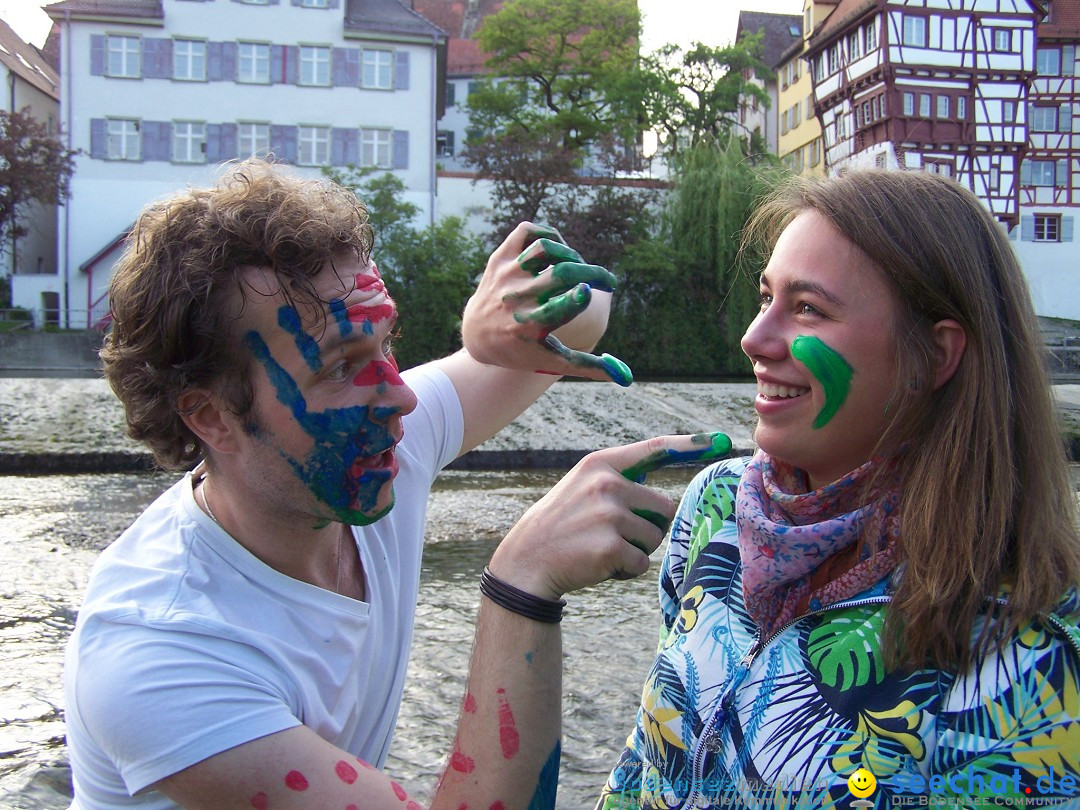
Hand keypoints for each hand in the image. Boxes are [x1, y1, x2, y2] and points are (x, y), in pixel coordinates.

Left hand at [461, 222, 632, 385]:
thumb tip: (628, 378)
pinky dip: (547, 235)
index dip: (576, 298)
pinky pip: (526, 232)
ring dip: (570, 254)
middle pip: (560, 274)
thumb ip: (590, 368)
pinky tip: (557, 252)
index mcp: (529, 326)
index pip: (555, 308)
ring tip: (577, 269)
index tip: (589, 292)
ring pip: (544, 248)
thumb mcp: (553, 360)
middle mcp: (516, 298)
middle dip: (591, 273)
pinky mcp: (499, 257)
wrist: (476, 334)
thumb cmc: (522, 349)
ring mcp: (506, 275)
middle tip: (607, 281)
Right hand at [489, 433, 731, 599]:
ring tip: (602, 548)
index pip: (654, 449)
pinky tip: (598, 564)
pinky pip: (642, 562)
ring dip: (637, 550)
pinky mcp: (611, 547)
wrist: (526, 560)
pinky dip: (625, 570)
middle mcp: (607, 484)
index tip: (720, 440)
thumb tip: (662, 491)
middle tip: (613, 535)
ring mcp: (608, 515)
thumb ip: (618, 481)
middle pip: (664, 506)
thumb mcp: (582, 487)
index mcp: (601, 464)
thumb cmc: (562, 525)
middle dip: (648, 526)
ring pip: (656, 537)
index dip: (690, 445)